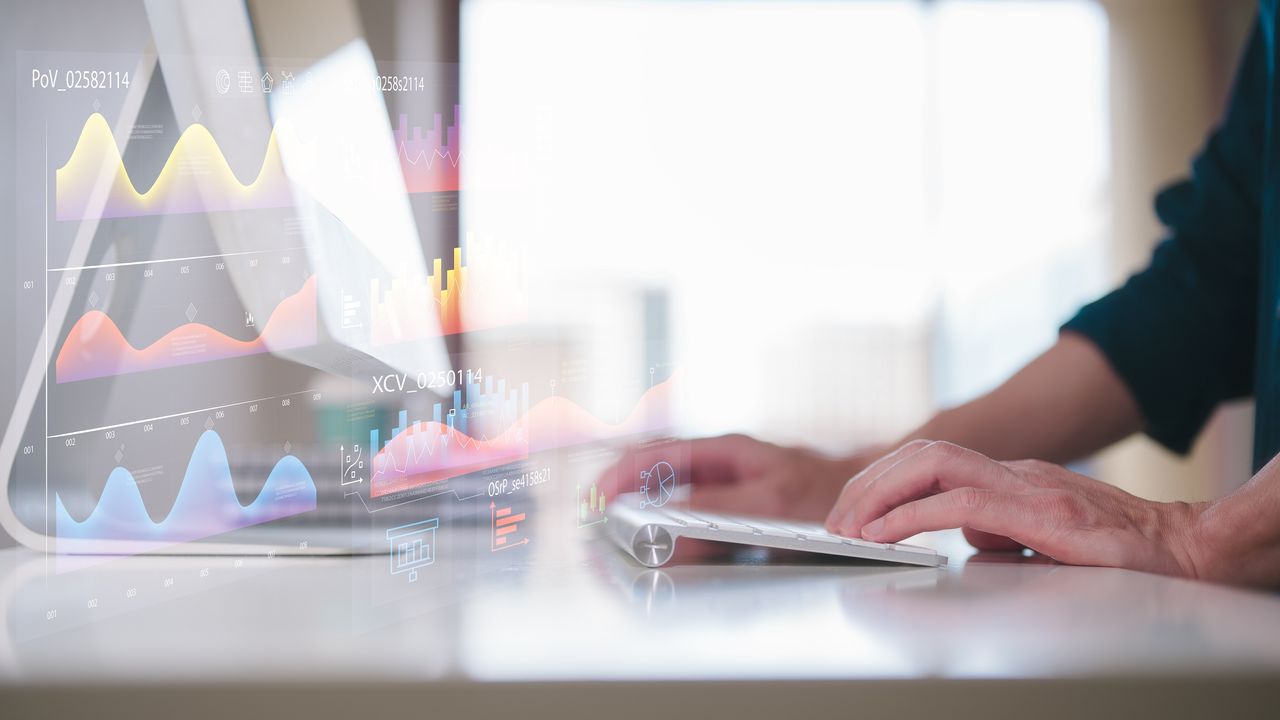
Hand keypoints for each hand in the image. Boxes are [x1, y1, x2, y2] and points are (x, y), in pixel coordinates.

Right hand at [604, 434, 875, 521]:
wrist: (867, 491)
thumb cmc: (824, 491)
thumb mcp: (771, 503)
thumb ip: (718, 511)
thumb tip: (669, 520)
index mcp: (725, 449)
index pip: (658, 455)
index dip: (623, 474)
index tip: (600, 495)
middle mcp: (721, 460)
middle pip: (655, 466)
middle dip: (619, 485)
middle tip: (591, 508)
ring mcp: (726, 479)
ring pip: (668, 485)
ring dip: (638, 500)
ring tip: (610, 519)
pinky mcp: (733, 501)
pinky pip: (688, 504)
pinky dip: (664, 516)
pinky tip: (654, 531)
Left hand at [824, 440, 1204, 576]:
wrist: (1181, 547)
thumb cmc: (1117, 546)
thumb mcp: (1043, 536)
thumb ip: (1001, 532)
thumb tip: (968, 543)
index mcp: (1008, 475)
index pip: (929, 462)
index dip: (882, 481)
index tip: (851, 513)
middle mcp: (1011, 471)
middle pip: (919, 455)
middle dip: (867, 483)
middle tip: (835, 520)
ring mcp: (1025, 486)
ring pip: (931, 466)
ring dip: (879, 494)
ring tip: (849, 526)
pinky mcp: (1039, 512)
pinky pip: (960, 504)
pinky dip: (911, 516)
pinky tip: (886, 535)